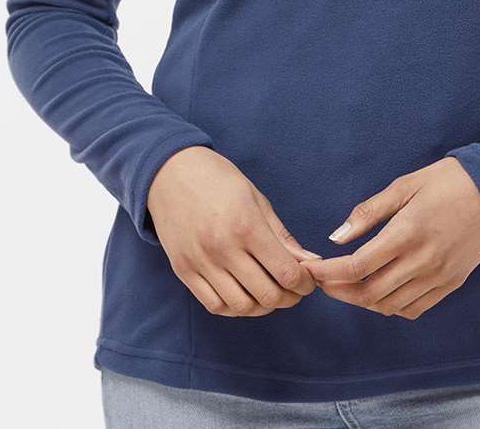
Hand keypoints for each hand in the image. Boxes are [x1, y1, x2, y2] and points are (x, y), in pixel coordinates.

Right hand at [148, 146, 323, 316]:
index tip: (308, 281)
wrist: (170, 173)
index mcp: (247, 226)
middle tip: (294, 289)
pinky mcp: (183, 271)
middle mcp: (223, 248)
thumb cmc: (219, 181)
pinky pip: (214, 305)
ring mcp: (201, 262)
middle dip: (289, 298)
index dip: (304, 284)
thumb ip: (282, 235)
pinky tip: (243, 293)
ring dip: (262, 306)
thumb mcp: (257, 199)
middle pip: (267, 296)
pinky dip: (234, 307)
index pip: (286, 273)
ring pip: (241, 306)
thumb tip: (309, 262)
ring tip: (269, 292)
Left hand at [296, 156, 479, 318]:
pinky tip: (379, 292)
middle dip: (339, 290)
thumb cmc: (446, 181)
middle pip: (370, 292)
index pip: (358, 266)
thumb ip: (368, 213)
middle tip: (322, 279)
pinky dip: (391, 306)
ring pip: (390, 305)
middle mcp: (423, 260)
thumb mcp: (404, 185)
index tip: (311, 269)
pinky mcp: (451, 283)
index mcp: (408, 232)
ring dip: (362, 300)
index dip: (329, 273)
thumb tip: (336, 237)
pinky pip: (414, 308)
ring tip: (346, 286)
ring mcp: (439, 276)